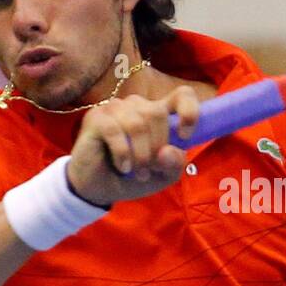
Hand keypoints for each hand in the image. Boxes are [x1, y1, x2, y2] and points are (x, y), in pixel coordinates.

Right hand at [66, 85, 201, 206]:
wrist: (98, 189)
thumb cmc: (132, 177)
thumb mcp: (162, 176)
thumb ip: (174, 164)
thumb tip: (169, 152)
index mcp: (157, 114)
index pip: (182, 95)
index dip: (189, 112)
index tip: (185, 137)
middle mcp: (137, 106)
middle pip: (157, 113)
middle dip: (157, 147)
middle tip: (149, 170)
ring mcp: (115, 109)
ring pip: (137, 123)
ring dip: (141, 155)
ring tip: (138, 173)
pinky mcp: (96, 118)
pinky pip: (115, 130)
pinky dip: (122, 153)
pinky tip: (123, 167)